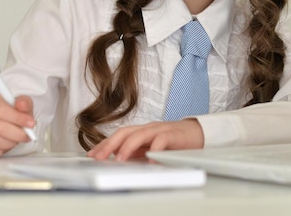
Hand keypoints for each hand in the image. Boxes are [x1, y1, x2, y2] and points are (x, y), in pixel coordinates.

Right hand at [0, 94, 35, 158]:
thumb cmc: (10, 112)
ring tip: (16, 140)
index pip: (1, 109)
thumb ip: (24, 103)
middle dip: (17, 133)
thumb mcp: (21, 105)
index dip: (18, 118)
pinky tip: (5, 147)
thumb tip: (22, 105)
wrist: (1, 120)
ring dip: (10, 143)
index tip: (30, 123)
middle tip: (27, 135)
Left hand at [87, 119, 203, 160]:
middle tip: (98, 157)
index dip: (105, 144)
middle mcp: (149, 128)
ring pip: (140, 134)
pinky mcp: (174, 134)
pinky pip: (162, 140)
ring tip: (119, 159)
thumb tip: (119, 162)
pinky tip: (150, 159)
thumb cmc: (174, 142)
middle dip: (109, 144)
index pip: (119, 135)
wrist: (198, 133)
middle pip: (125, 132)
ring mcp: (161, 129)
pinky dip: (154, 149)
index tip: (91, 154)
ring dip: (127, 147)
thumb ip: (138, 153)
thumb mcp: (152, 148)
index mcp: (142, 131)